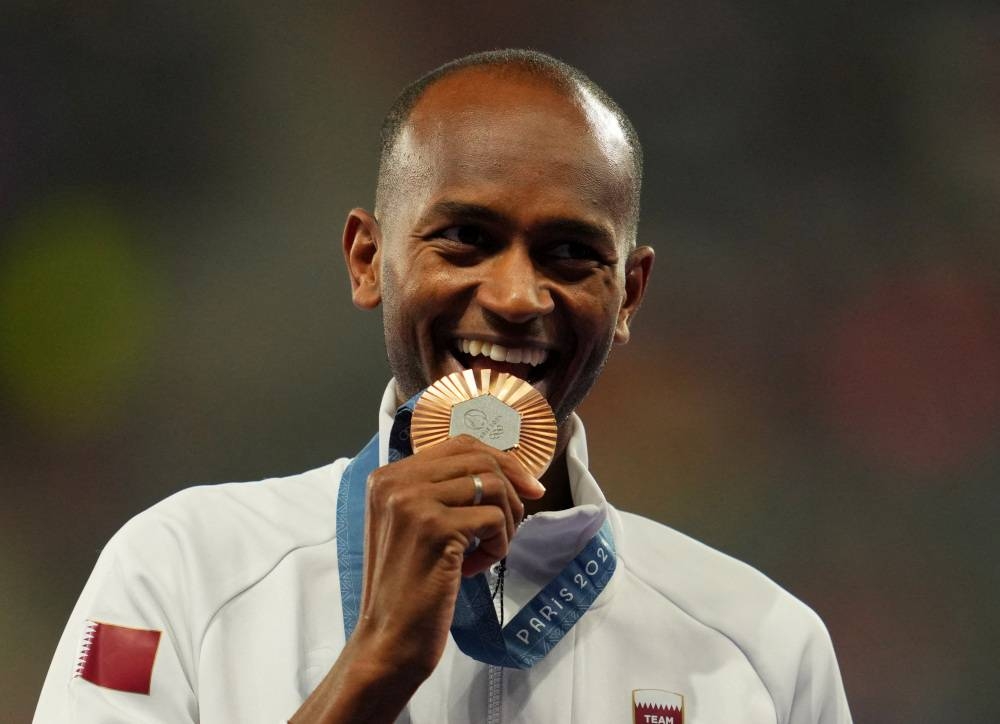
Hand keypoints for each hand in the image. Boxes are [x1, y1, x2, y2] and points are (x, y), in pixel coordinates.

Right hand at [358, 434, 545, 674]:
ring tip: (489, 551)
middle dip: (511, 489)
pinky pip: (493, 520)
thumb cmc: (408, 586)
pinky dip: (497, 546)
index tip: (528, 487)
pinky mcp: (434, 527)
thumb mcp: (415, 525)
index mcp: (388, 475)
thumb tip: (507, 469)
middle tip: (517, 523)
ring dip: (505, 521)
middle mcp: (396, 481)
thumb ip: (443, 491)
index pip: (459, 445)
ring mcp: (412, 501)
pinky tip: (474, 568)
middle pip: (479, 459)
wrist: (388, 638)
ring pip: (491, 486)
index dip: (501, 461)